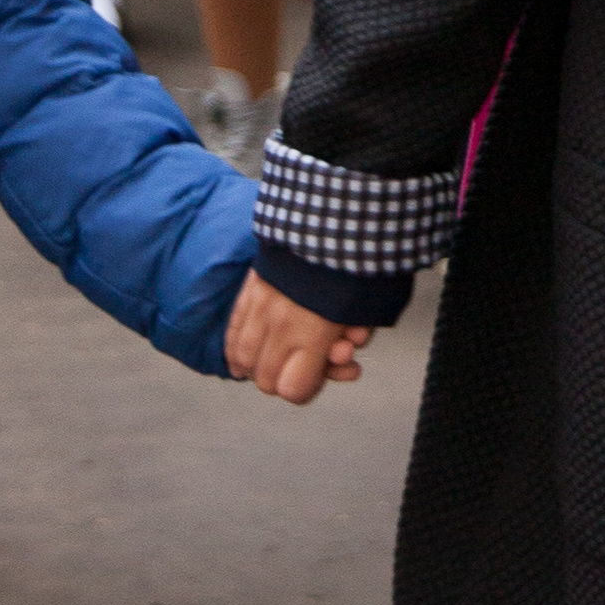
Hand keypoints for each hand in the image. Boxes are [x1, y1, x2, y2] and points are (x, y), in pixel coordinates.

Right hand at [226, 269, 369, 403]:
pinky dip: (237, 347)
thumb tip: (343, 350)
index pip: (293, 389)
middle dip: (285, 380)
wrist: (332, 215)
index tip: (319, 376)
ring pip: (243, 358)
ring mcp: (261, 306)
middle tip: (302, 368)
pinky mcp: (250, 288)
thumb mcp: (370, 306)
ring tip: (274, 360)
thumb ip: (352, 336)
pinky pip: (234, 328)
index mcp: (314, 333)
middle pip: (267, 381)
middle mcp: (281, 324)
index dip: (308, 389)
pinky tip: (242, 358)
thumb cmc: (357, 260)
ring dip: (258, 365)